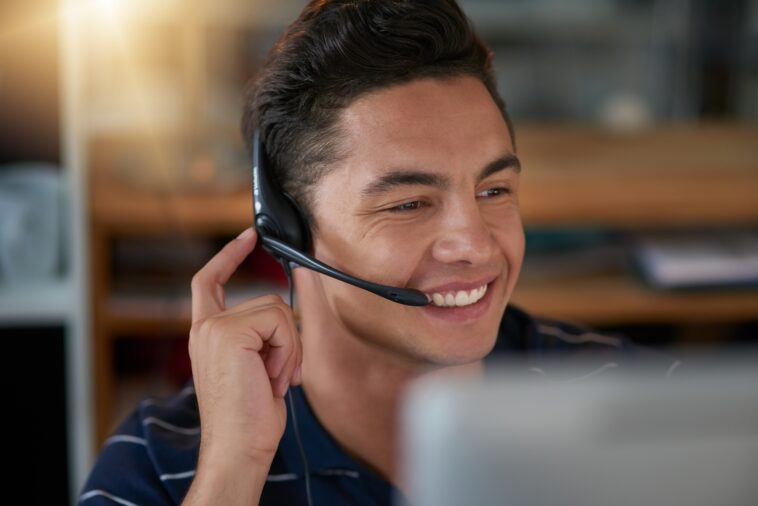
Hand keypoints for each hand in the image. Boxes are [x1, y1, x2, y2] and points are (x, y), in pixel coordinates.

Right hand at [188, 227, 301, 466]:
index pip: (209, 282)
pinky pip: (281, 322)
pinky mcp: (230, 332)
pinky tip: (273, 377)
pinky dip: (288, 350)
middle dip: (286, 338)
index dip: (228, 256)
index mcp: (206, 333)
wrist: (239, 446)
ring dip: (289, 348)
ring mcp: (215, 328)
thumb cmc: (250, 415)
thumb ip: (260, 334)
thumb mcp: (256, 365)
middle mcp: (205, 327)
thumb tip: (285, 310)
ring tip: (273, 379)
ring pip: (278, 310)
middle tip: (276, 375)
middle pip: (267, 300)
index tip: (249, 236)